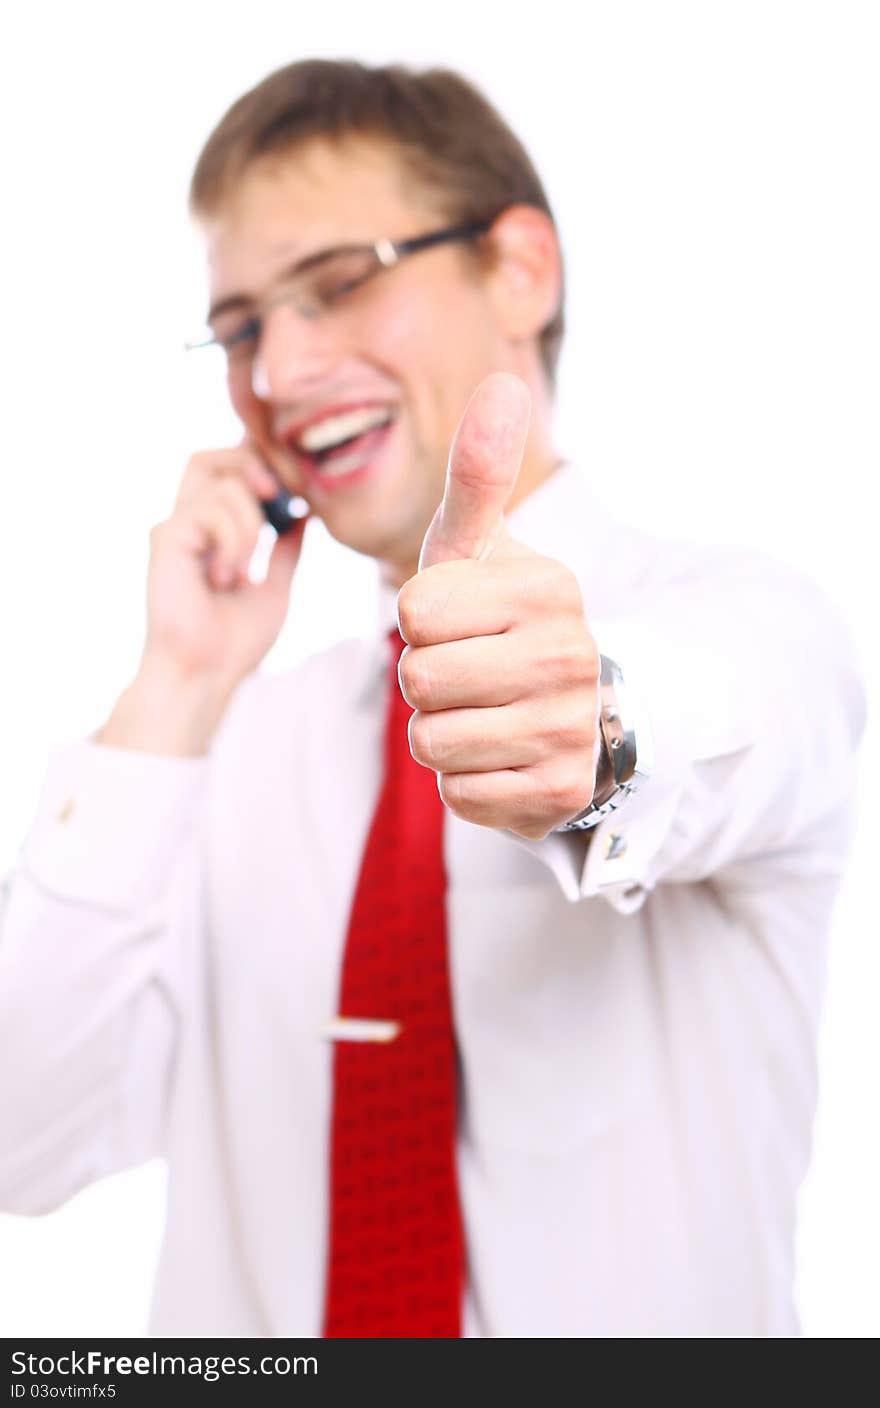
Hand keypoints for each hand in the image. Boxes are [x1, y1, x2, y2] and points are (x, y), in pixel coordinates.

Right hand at [141, 435, 307, 695]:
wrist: (205, 674)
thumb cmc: (234, 642)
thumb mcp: (276, 587)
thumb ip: (286, 548)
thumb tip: (305, 512)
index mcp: (209, 533)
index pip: (225, 471)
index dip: (257, 464)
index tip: (293, 490)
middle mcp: (186, 524)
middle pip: (211, 457)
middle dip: (254, 469)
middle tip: (277, 501)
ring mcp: (173, 528)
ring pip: (225, 483)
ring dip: (252, 526)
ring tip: (245, 572)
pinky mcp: (165, 538)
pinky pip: (213, 511)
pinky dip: (235, 542)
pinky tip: (225, 579)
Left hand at [396, 372, 600, 840]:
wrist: (574, 709)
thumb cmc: (502, 618)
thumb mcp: (482, 549)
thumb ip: (478, 475)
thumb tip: (501, 381)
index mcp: (548, 588)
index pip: (414, 613)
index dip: (417, 621)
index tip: (458, 621)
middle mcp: (571, 657)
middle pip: (419, 680)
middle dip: (423, 681)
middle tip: (466, 673)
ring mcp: (570, 730)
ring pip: (432, 742)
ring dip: (439, 733)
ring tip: (482, 714)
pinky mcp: (560, 795)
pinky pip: (458, 795)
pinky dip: (464, 780)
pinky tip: (500, 756)